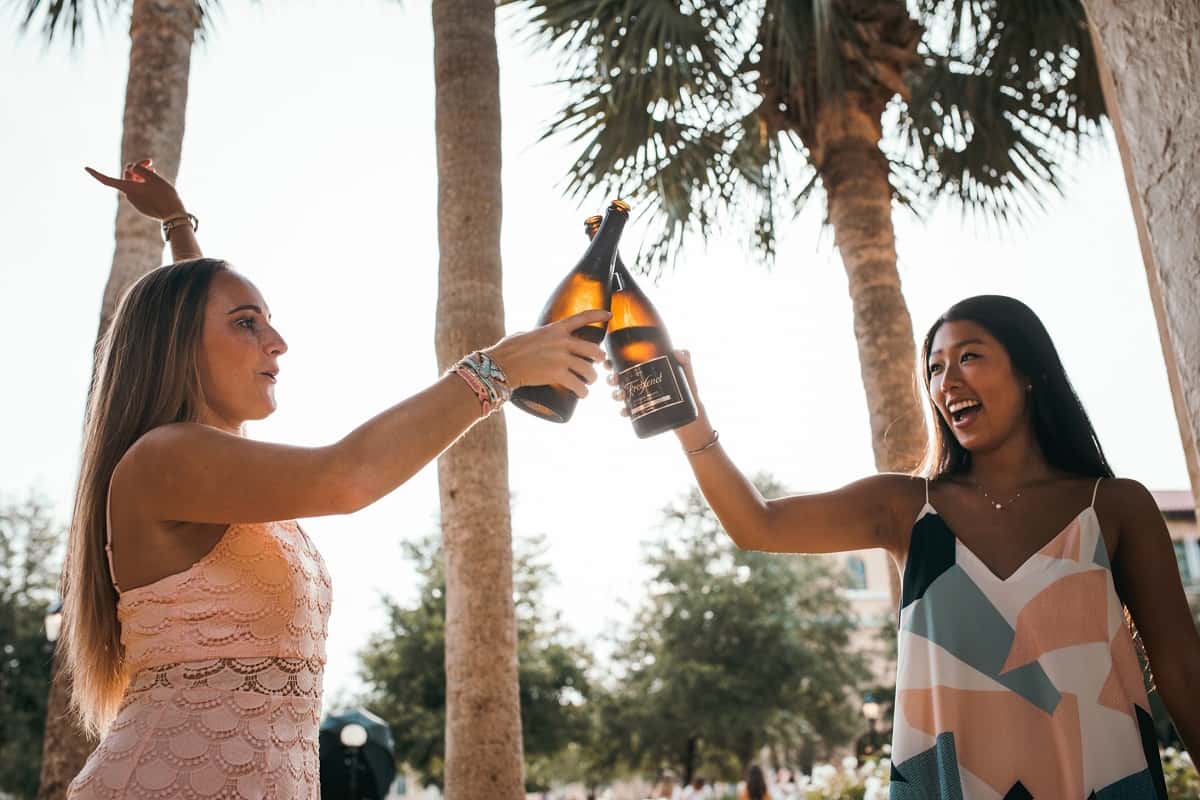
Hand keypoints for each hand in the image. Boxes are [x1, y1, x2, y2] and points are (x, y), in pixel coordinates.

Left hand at [85, 159, 186, 220]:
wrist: (175, 216)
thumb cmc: (165, 195)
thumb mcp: (154, 177)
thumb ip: (140, 169)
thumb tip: (132, 169)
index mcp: (129, 189)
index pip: (107, 180)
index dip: (96, 173)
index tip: (85, 168)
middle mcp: (129, 196)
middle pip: (128, 177)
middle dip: (137, 169)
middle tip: (151, 162)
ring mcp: (135, 202)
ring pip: (135, 184)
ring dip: (142, 177)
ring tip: (156, 173)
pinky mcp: (142, 207)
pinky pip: (141, 193)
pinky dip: (146, 186)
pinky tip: (157, 186)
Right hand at [486, 309, 609, 396]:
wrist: (501, 364)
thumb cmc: (508, 350)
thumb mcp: (526, 335)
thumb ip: (538, 336)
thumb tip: (540, 340)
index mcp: (555, 329)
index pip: (581, 318)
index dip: (597, 316)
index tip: (608, 316)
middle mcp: (562, 342)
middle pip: (593, 350)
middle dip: (599, 359)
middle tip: (598, 365)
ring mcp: (561, 358)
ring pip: (589, 370)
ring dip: (591, 379)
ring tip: (587, 384)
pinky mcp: (557, 374)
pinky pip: (578, 385)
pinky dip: (582, 392)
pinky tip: (582, 394)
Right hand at [607, 349, 712, 444]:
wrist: (691, 409)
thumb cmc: (687, 386)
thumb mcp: (686, 371)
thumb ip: (685, 359)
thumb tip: (678, 352)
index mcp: (644, 368)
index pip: (624, 362)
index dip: (612, 362)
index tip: (608, 362)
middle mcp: (639, 382)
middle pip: (617, 378)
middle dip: (611, 378)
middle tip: (615, 379)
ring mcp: (639, 397)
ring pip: (619, 394)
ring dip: (615, 394)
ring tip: (621, 395)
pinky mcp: (641, 410)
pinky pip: (627, 411)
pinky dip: (624, 411)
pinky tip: (625, 411)